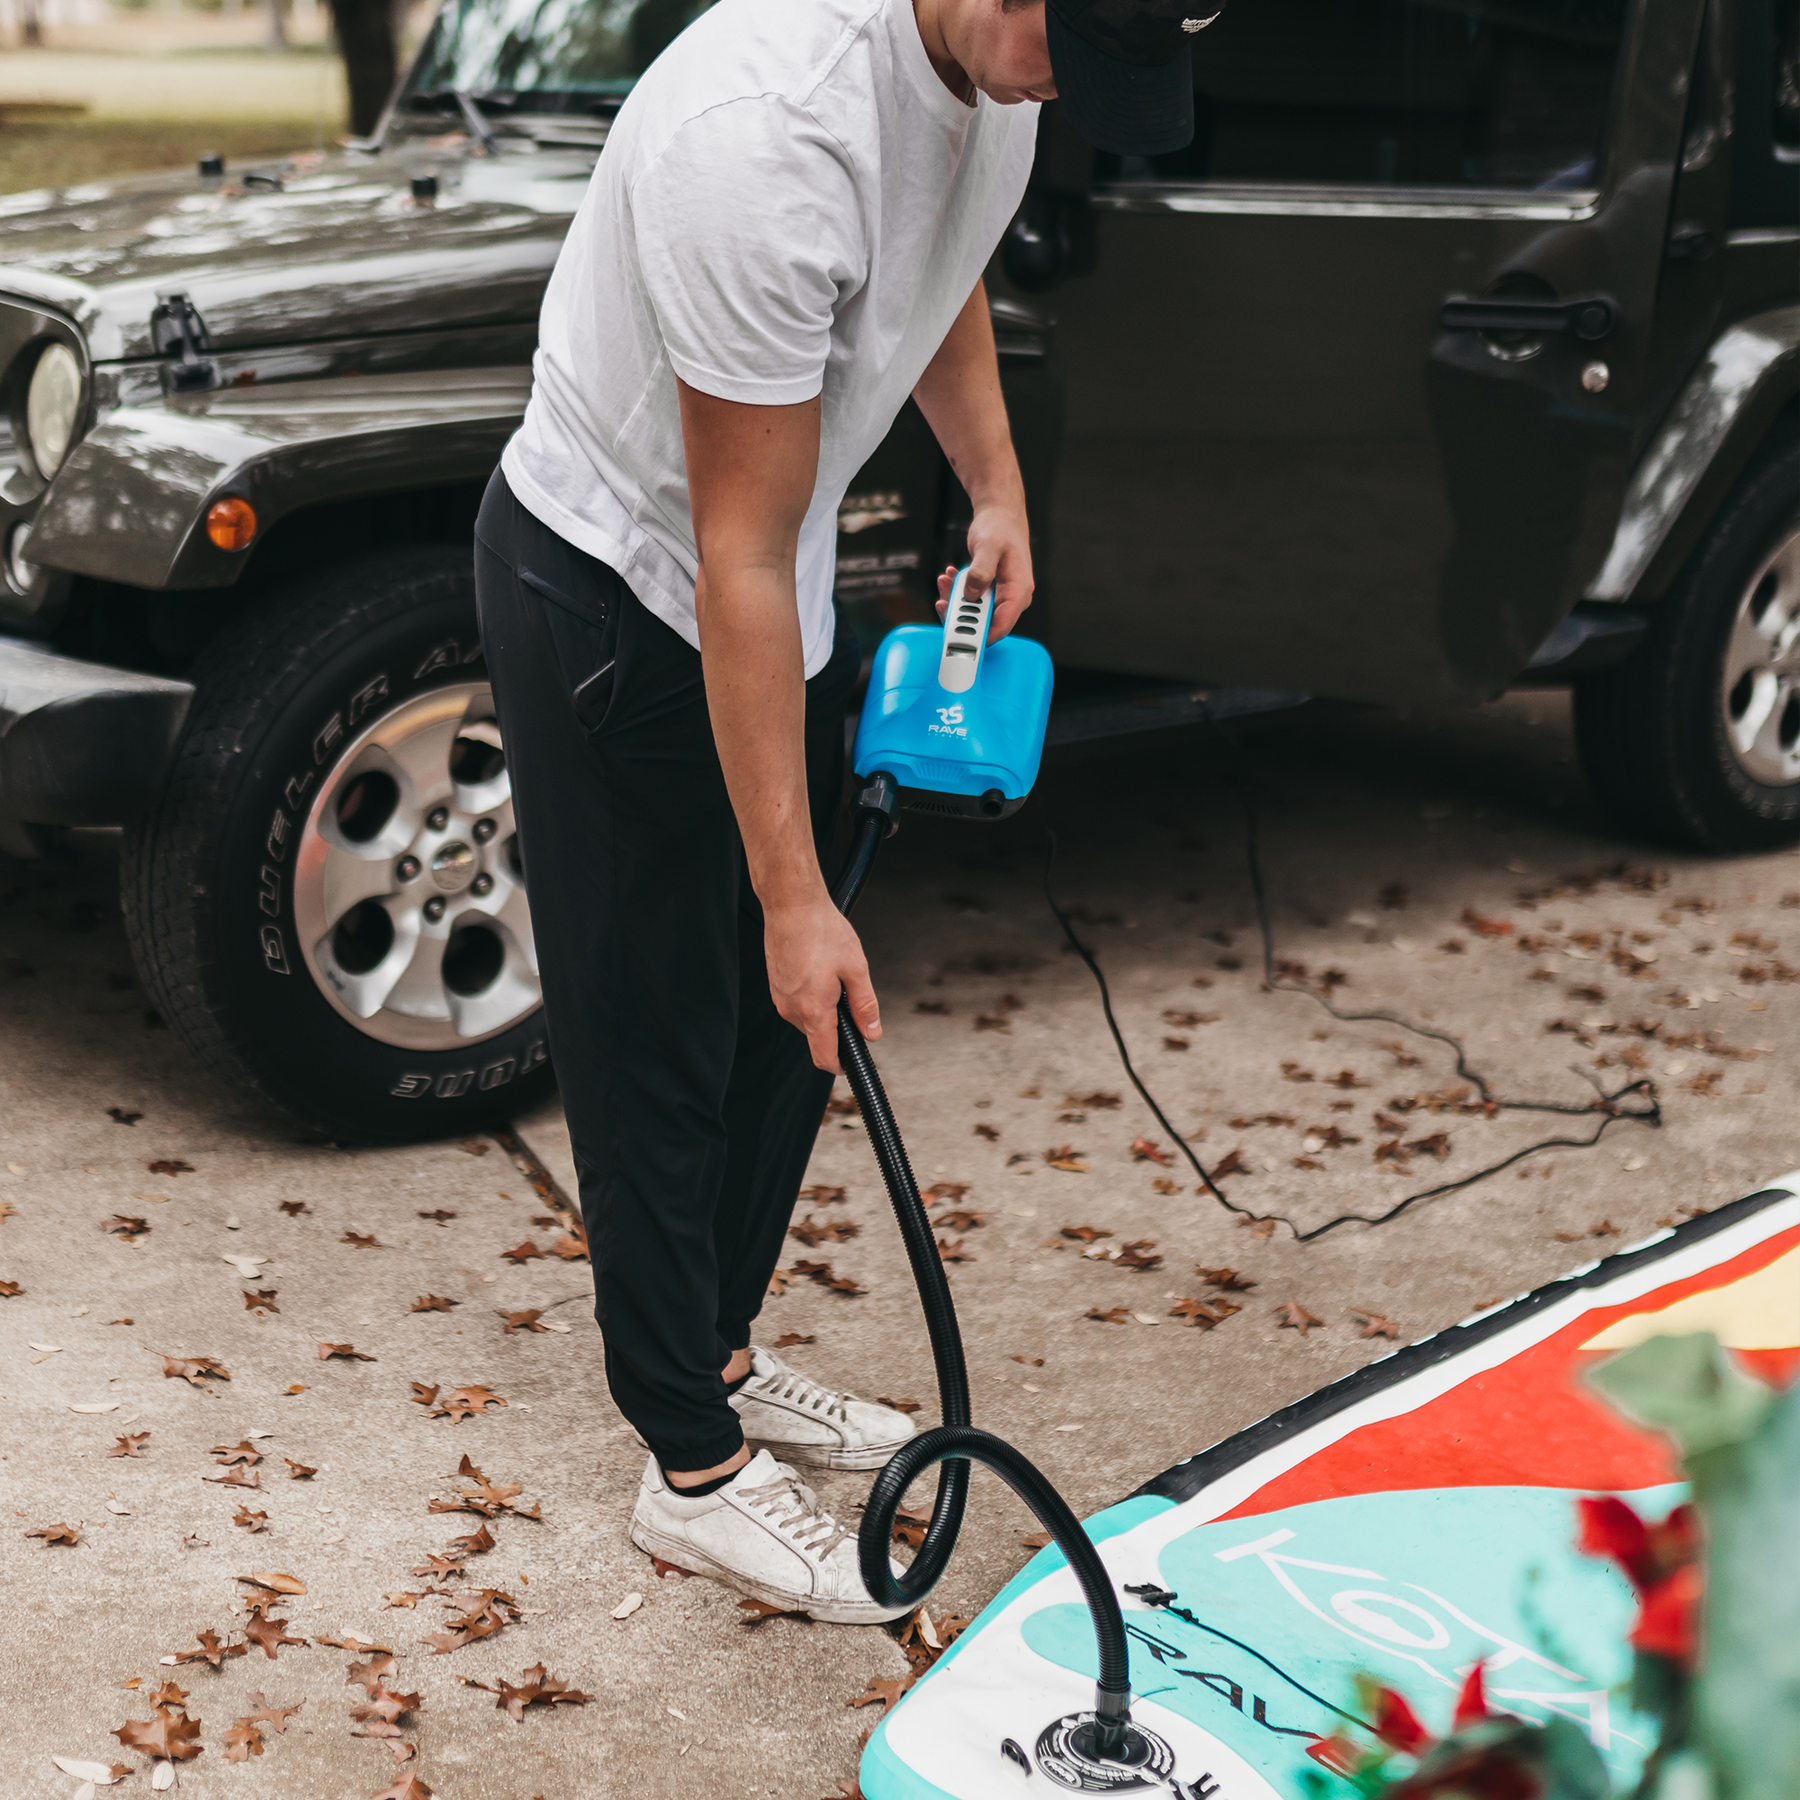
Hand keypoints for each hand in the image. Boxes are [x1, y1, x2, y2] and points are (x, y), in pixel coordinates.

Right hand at [763, 897, 880, 1072]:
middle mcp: (791, 1009)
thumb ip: (865, 1006)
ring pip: (806, 1019)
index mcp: (813, 1010)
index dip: (840, 1065)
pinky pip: (796, 1004)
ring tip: (832, 976)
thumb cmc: (822, 931)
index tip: (851, 1063)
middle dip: (836, 1028)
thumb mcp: (856, 969)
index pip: (824, 1056)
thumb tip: (872, 1032)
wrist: (792, 906)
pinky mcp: (776, 987)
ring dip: (823, 1009)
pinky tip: (818, 970)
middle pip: (817, 1037)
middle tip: (850, 997)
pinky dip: (810, 996)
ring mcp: (780, 998)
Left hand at [934, 499, 1033, 642]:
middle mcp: (1012, 597)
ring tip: (946, 580)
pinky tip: (951, 577)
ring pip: (975, 612)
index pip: (1002, 626)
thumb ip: (980, 572)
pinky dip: (958, 591)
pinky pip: (972, 600)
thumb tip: (971, 594)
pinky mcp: (991, 591)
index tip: (958, 636)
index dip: (980, 636)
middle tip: (943, 599)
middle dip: (959, 613)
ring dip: (956, 600)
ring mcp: (1001, 595)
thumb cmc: (1000, 527)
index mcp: (1019, 591)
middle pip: (984, 622)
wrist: (1001, 514)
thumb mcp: (988, 546)